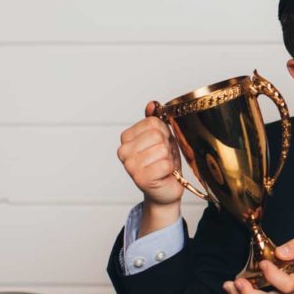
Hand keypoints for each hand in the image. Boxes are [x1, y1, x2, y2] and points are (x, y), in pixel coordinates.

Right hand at [117, 102, 184, 231]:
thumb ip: (154, 120)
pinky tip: (164, 175)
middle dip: (167, 146)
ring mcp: (130, 166)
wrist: (166, 189)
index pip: (153, 122)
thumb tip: (151, 104)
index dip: (164, 133)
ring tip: (163, 165)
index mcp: (126, 137)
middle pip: (157, 135)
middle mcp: (123, 151)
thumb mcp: (161, 137)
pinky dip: (170, 170)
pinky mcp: (141, 179)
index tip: (161, 144)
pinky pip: (165, 164)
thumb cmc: (163, 162)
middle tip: (163, 157)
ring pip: (162, 150)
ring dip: (169, 158)